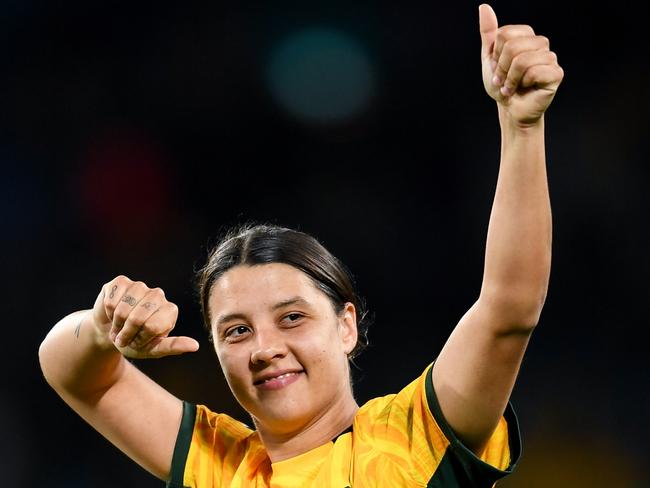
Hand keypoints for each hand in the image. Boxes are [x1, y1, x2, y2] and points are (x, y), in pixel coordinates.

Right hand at [92, 275, 199, 358]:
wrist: (111, 331)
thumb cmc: (135, 341)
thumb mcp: (155, 349)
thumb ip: (174, 346)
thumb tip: (195, 346)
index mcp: (170, 310)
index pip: (153, 327)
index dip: (140, 339)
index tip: (138, 342)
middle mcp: (158, 295)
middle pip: (137, 318)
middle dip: (126, 333)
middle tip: (124, 337)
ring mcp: (140, 286)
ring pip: (123, 309)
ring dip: (116, 323)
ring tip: (119, 326)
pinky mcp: (121, 282)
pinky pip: (111, 301)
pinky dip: (107, 313)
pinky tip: (112, 313)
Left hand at [479, 4, 563, 126]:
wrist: (510, 109)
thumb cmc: (502, 85)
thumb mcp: (490, 58)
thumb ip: (488, 33)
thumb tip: (484, 7)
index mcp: (526, 35)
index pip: (504, 35)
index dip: (496, 55)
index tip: (498, 68)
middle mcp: (541, 43)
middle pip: (512, 46)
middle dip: (501, 68)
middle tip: (502, 81)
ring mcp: (551, 57)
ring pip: (522, 60)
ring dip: (510, 79)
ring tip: (510, 87)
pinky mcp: (557, 73)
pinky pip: (534, 72)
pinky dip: (522, 84)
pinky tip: (524, 90)